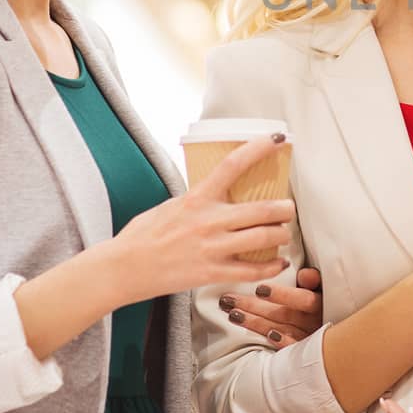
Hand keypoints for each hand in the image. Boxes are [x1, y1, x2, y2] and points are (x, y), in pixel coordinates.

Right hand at [109, 134, 294, 304]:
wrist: (124, 268)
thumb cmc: (142, 235)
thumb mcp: (171, 205)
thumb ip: (197, 199)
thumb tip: (215, 191)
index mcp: (197, 198)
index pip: (233, 165)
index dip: (259, 149)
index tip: (278, 139)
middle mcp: (208, 220)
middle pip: (262, 209)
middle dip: (284, 208)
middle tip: (289, 208)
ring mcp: (212, 247)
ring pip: (263, 238)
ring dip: (281, 235)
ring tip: (284, 234)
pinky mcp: (211, 273)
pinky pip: (251, 270)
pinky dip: (271, 266)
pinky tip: (278, 262)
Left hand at [222, 267, 323, 348]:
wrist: (337, 339)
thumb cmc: (324, 304)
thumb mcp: (323, 290)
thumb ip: (314, 280)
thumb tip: (304, 274)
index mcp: (320, 303)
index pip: (303, 298)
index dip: (283, 294)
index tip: (259, 289)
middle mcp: (315, 321)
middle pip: (283, 314)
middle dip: (254, 307)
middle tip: (229, 301)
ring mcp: (309, 339)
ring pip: (280, 329)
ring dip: (255, 323)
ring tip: (233, 315)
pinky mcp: (304, 353)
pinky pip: (292, 350)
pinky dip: (281, 343)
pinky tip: (266, 337)